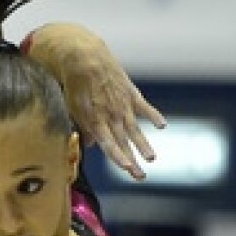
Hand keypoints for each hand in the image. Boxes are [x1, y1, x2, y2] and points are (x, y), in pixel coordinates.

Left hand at [27, 22, 164, 180]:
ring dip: (144, 144)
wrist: (85, 58)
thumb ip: (84, 128)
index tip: (127, 168)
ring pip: (135, 129)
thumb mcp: (73, 110)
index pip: (109, 145)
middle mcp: (111, 115)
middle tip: (140, 176)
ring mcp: (122, 104)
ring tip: (152, 158)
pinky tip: (162, 125)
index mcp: (96, 121)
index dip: (118, 157)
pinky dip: (153, 115)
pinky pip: (144, 107)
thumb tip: (90, 144)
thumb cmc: (75, 86)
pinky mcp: (130, 93)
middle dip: (132, 161)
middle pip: (124, 142)